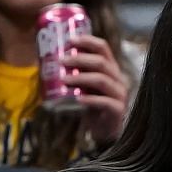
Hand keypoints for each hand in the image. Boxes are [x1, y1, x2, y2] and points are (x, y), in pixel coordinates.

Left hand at [58, 33, 130, 147]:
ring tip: (64, 80)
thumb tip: (51, 61)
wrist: (105, 131)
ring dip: (81, 78)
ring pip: (101, 80)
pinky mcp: (118, 110)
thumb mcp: (84, 86)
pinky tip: (78, 99)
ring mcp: (120, 94)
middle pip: (101, 62)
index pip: (103, 48)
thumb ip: (76, 74)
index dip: (88, 40)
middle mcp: (118, 78)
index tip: (70, 40)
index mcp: (110, 69)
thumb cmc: (93, 106)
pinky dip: (90, 99)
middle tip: (61, 61)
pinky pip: (104, 101)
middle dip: (80, 59)